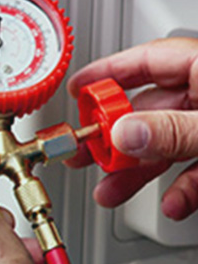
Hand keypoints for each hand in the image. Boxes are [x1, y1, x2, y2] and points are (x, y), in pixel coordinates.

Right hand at [67, 37, 197, 219]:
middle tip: (84, 153)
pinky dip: (183, 187)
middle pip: (151, 110)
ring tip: (112, 190)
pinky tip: (173, 202)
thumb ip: (172, 130)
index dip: (107, 73)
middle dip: (114, 138)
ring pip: (169, 143)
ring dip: (139, 170)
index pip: (146, 60)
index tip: (77, 90)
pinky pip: (197, 166)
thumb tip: (123, 133)